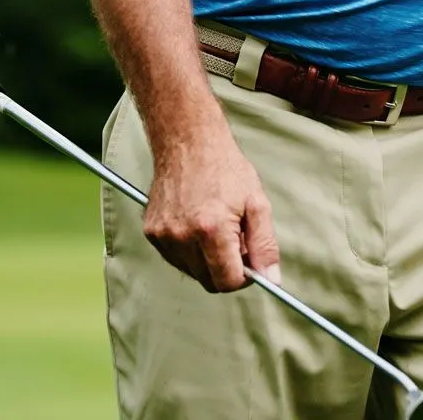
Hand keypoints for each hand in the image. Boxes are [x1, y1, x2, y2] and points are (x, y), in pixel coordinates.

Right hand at [143, 124, 281, 293]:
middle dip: (226, 269)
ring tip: (215, 227)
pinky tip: (196, 224)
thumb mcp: (257, 202)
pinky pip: (175, 258)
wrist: (188, 141)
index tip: (249, 261)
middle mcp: (183, 236)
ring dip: (207, 260)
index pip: (228, 282)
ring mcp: (164, 235)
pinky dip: (189, 250)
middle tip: (235, 240)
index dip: (244, 276)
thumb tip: (271, 279)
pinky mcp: (151, 232)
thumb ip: (265, 245)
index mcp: (211, 229)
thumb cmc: (225, 168)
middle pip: (209, 281)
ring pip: (192, 272)